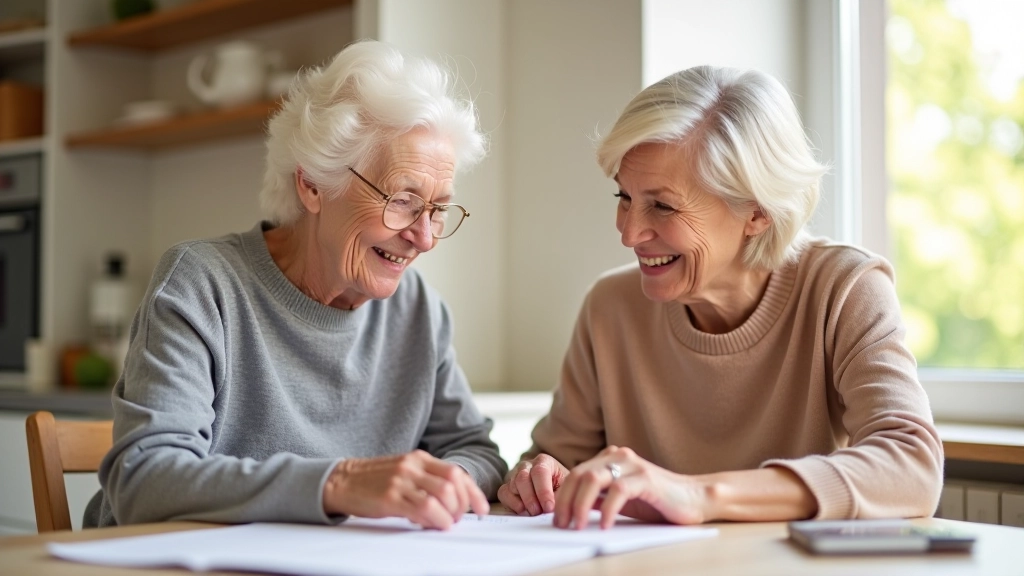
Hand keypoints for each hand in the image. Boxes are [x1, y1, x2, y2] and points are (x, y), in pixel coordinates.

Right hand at [322, 450, 488, 529]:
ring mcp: (401, 480)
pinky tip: (430, 524)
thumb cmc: (373, 481)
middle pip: (453, 484)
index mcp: (419, 458)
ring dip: (449, 515)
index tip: (481, 509)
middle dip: (461, 506)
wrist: (341, 481)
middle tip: (455, 519)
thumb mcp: (404, 472)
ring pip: (442, 496)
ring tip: (443, 523)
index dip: (473, 492)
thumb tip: (453, 502)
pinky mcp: (390, 497)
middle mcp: (413, 466)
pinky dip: (434, 519)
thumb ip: (426, 481)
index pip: (456, 472)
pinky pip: (423, 508)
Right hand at [496, 454, 569, 515]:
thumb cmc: (561, 488)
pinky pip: (503, 493)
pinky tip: (523, 511)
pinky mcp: (507, 487)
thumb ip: (560, 495)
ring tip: (534, 513)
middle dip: (531, 498)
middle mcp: (527, 465)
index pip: (540, 472)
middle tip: (539, 513)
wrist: (555, 490)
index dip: (543, 491)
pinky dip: (512, 504)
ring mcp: (515, 475)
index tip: (549, 507)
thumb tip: (553, 507)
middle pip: (523, 478)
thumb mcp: (566, 488)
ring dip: (523, 502)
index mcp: (544, 461)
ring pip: (513, 485)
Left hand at [553, 446, 712, 529]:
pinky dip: (607, 509)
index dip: (561, 496)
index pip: (575, 474)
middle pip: (579, 475)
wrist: (694, 498)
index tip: (556, 519)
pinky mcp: (646, 478)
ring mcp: (632, 465)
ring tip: (577, 526)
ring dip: (580, 505)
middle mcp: (618, 456)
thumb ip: (598, 497)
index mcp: (610, 459)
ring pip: (592, 479)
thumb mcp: (620, 500)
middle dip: (565, 501)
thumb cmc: (657, 501)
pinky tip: (604, 526)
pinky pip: (618, 490)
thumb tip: (570, 508)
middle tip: (561, 525)